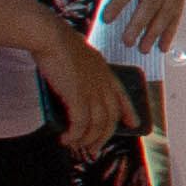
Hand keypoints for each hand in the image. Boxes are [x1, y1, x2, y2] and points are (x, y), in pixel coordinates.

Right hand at [30, 29, 131, 158]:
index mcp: (105, 73)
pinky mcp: (78, 96)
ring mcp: (92, 90)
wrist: (52, 37)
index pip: (122, 96)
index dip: (128, 111)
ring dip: (87, 139)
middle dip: (103, 135)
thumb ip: (82, 71)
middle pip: (111, 116)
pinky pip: (81, 123)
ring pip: (98, 124)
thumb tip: (75, 86)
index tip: (133, 123)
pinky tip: (67, 139)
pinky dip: (75, 134)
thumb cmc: (59, 44)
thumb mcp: (79, 57)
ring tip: (76, 145)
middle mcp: (103, 84)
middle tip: (94, 148)